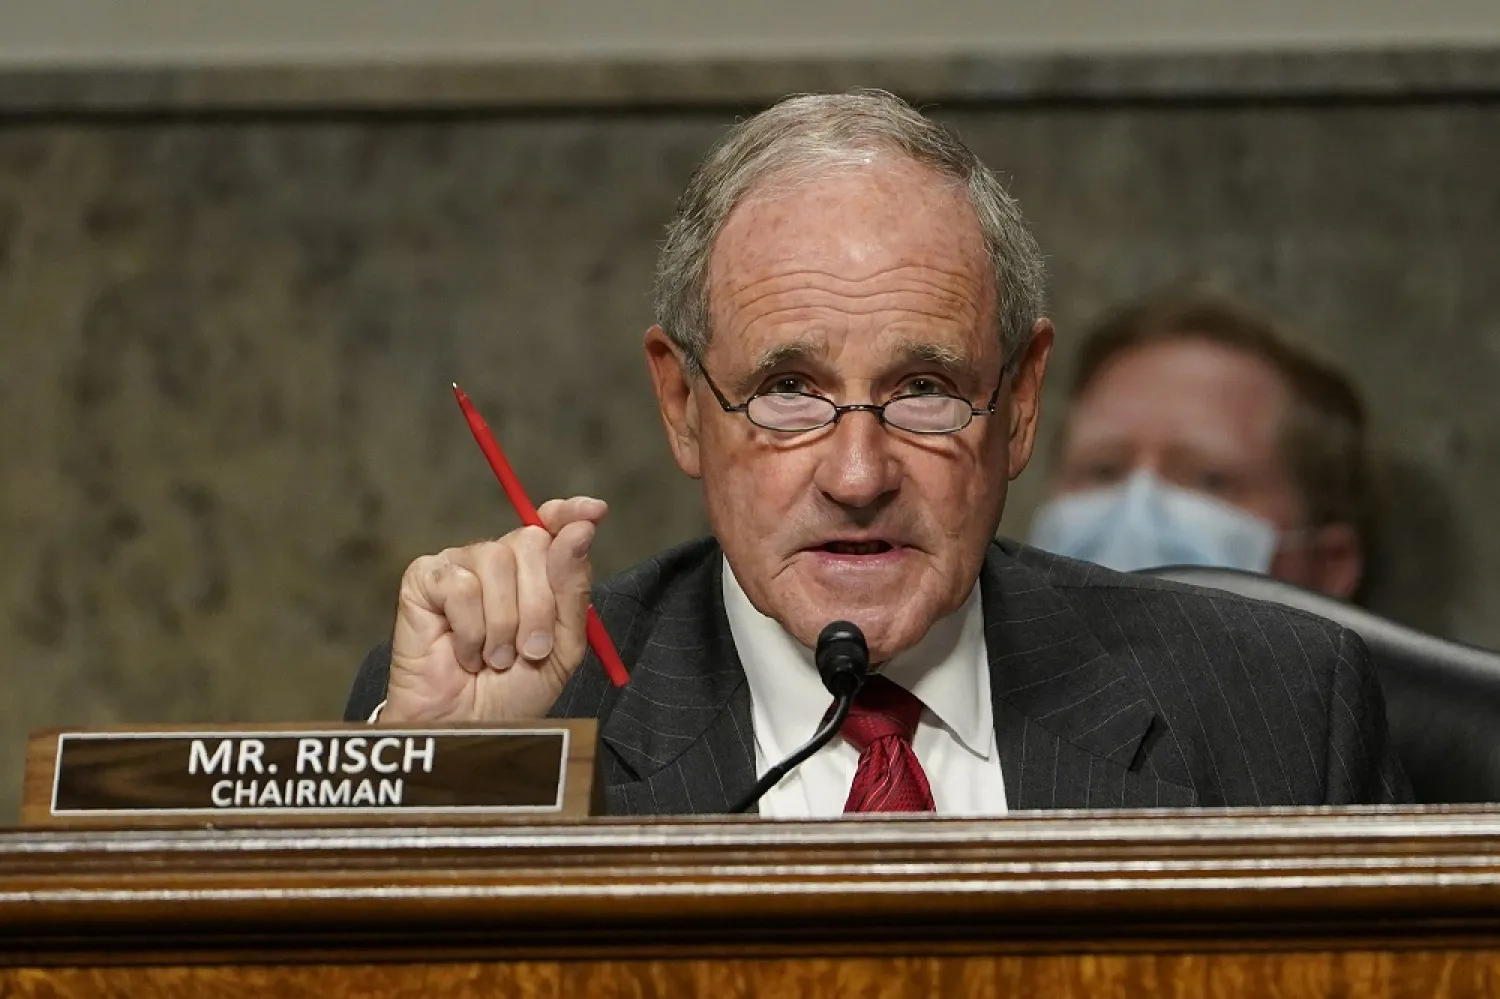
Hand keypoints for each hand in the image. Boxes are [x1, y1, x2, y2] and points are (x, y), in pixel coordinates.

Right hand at [381, 496, 606, 722]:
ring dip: (503, 625)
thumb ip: (573, 588)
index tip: (593, 513)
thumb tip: (580, 528)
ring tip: (495, 658)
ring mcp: (460, 566)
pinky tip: (464, 652)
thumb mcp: (563, 645)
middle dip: (539, 605)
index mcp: (536, 571)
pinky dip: (470, 629)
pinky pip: (460, 585)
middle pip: (532, 542)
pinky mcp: (424, 579)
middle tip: (530, 650)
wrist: (471, 729)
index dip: (570, 513)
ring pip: (497, 562)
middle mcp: (499, 561)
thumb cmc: (515, 691)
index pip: (554, 523)